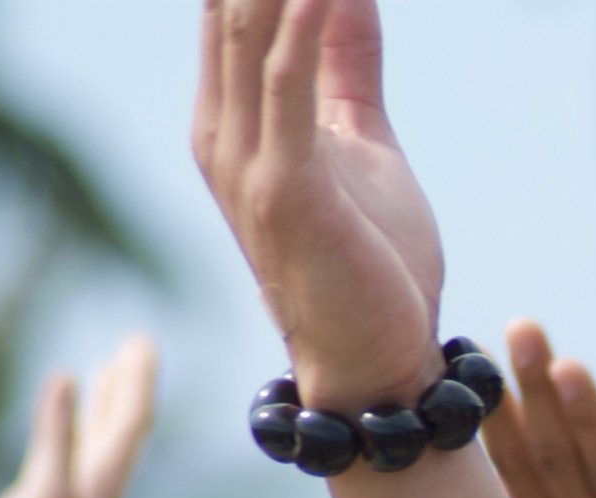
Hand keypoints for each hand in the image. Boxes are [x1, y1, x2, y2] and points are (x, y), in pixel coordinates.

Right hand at [192, 0, 443, 410]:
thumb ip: (344, 65)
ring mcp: (245, 159)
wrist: (376, 364)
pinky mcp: (284, 189)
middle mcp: (220, 128)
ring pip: (250, 26)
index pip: (228, 0)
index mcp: (230, 114)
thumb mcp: (360, 143)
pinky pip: (288, 82)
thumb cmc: (370, 264)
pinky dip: (304, 19)